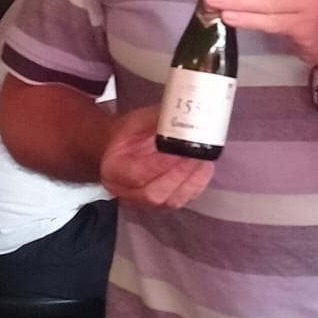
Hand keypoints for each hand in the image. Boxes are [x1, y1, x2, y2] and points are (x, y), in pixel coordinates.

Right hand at [99, 105, 214, 208]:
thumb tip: (182, 114)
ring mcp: (143, 201)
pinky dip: (196, 186)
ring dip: (191, 182)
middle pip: (154, 194)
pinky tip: (204, 169)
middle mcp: (126, 190)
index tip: (178, 151)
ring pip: (169, 202)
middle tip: (195, 155)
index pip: (136, 174)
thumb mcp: (138, 121)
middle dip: (179, 175)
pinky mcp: (161, 204)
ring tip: (202, 160)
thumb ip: (158, 120)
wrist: (124, 147)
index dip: (160, 165)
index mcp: (113, 170)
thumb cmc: (129, 135)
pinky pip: (180, 201)